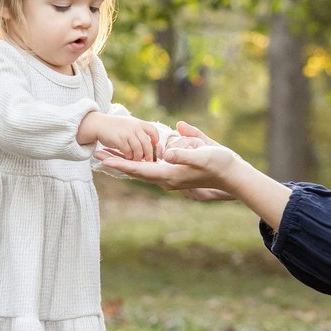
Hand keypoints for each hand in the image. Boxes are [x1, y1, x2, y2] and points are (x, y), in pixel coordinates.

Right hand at [78, 111, 164, 160]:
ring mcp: (127, 133)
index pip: (153, 131)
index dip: (155, 139)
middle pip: (147, 143)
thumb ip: (137, 129)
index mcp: (138, 123)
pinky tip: (127, 157)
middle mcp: (134, 127)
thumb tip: (148, 139)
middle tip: (149, 160)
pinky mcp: (120, 140)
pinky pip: (128, 152)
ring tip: (136, 160)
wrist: (98, 124)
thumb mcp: (128, 123)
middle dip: (149, 154)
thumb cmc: (113, 126)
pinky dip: (129, 157)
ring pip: (139, 150)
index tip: (153, 146)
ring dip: (138, 157)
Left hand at [94, 119, 237, 191]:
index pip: (139, 170)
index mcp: (170, 174)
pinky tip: (132, 155)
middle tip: (97, 154)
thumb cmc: (219, 164)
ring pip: (142, 169)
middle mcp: (167, 178)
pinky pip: (151, 166)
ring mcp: (171, 176)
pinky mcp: (176, 172)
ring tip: (108, 153)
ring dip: (125, 161)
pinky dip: (138, 161)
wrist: (233, 175)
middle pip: (136, 170)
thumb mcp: (202, 155)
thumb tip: (166, 152)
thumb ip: (183, 154)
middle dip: (117, 162)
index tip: (103, 159)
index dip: (120, 163)